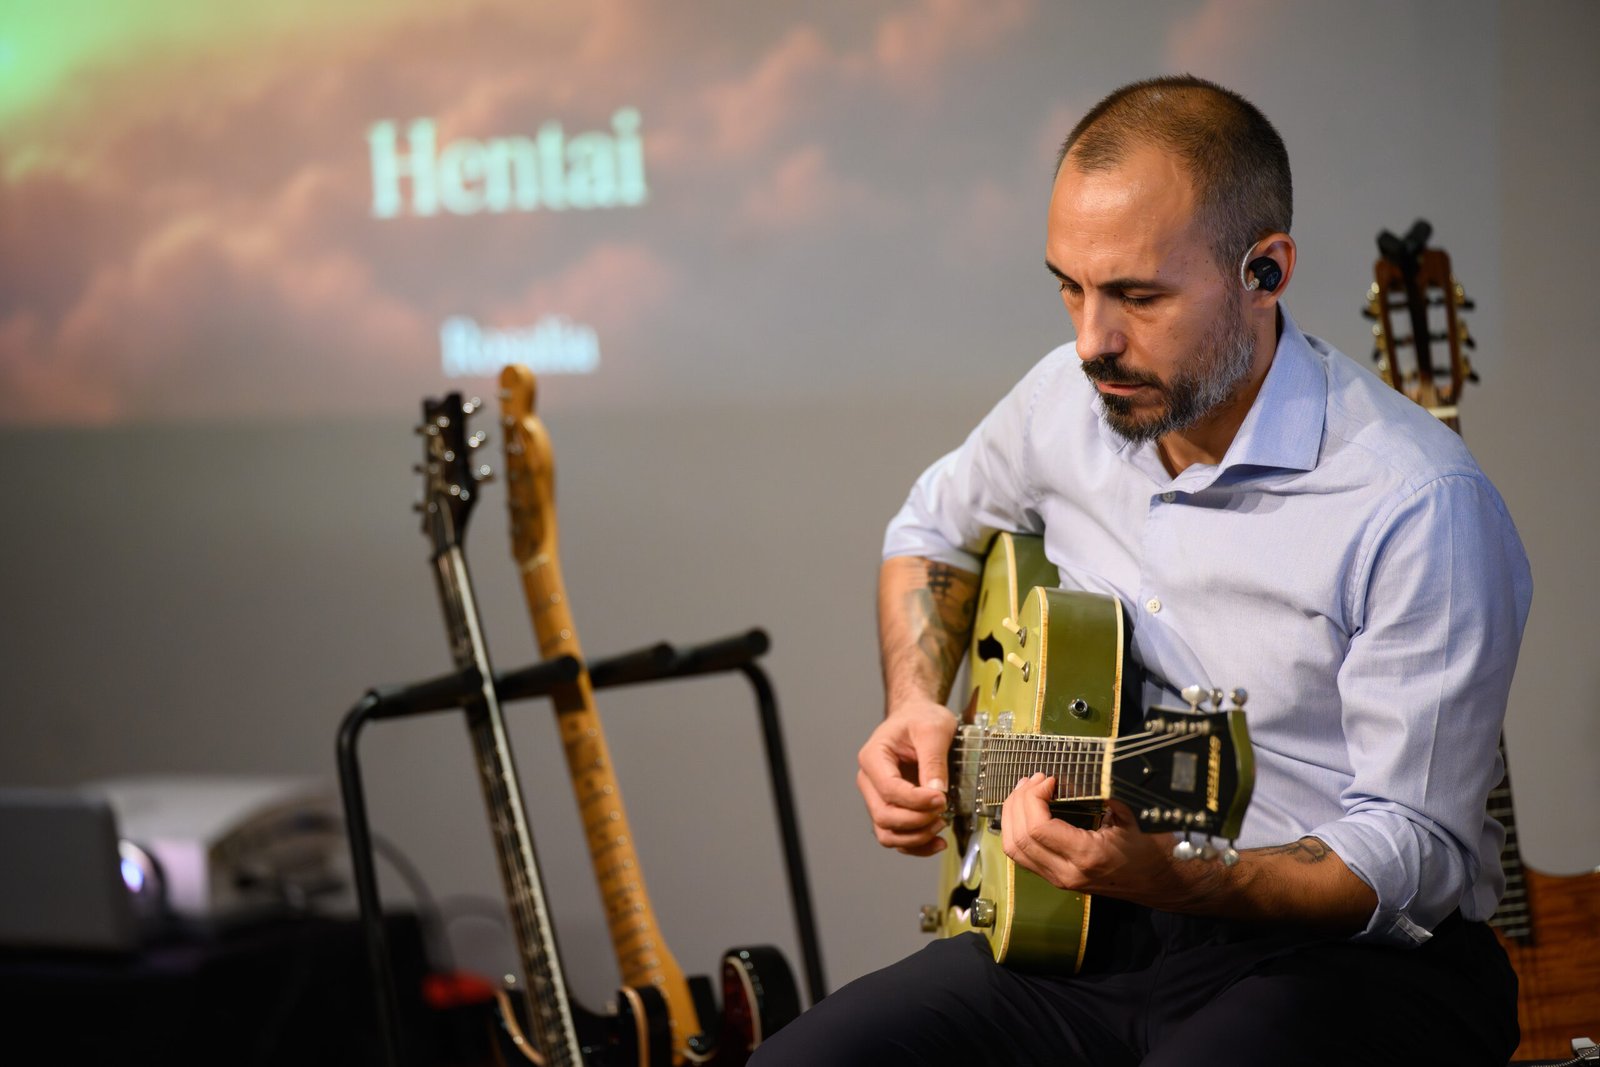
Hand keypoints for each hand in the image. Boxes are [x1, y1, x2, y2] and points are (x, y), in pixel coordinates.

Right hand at [856, 699, 956, 855]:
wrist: (917, 718)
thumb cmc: (920, 719)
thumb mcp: (933, 730)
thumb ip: (934, 760)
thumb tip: (936, 793)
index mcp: (873, 757)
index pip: (889, 789)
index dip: (916, 801)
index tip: (942, 799)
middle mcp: (869, 781)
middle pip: (884, 816)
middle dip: (917, 821)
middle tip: (943, 811)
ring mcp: (877, 797)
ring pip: (886, 833)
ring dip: (915, 837)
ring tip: (940, 825)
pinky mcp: (891, 809)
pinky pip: (897, 837)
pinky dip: (916, 845)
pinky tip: (936, 842)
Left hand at [1000, 774, 1184, 905]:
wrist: (1152, 881)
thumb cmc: (1141, 848)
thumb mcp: (1125, 816)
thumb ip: (1097, 794)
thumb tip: (1073, 772)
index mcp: (1085, 856)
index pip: (1038, 828)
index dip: (1033, 797)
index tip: (1048, 779)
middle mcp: (1065, 872)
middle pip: (1019, 837)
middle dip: (1019, 801)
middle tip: (1034, 779)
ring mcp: (1056, 879)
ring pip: (1014, 848)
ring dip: (1011, 815)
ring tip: (1024, 790)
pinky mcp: (1052, 878)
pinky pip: (1020, 854)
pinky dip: (1015, 829)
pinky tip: (1023, 809)